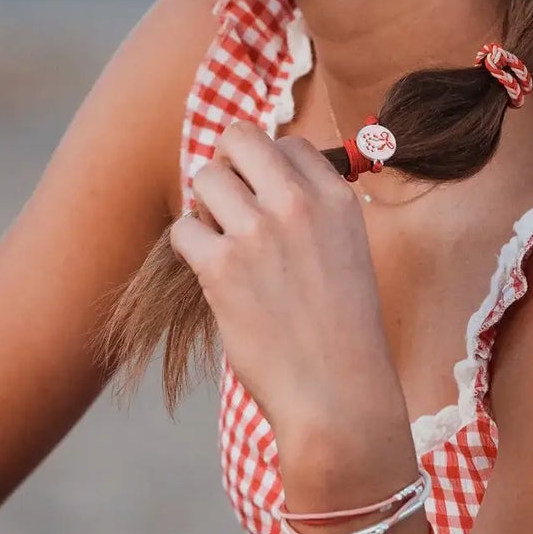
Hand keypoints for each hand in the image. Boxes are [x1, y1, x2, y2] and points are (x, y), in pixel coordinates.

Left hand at [171, 121, 410, 451]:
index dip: (270, 168)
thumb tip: (266, 182)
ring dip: (205, 206)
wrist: (338, 395)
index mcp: (337, 199)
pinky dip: (189, 247)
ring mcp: (258, 233)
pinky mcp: (221, 267)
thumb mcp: (349, 254)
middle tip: (228, 203)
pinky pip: (183, 228)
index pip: (290, 145)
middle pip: (239, 138)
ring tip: (220, 242)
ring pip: (205, 178)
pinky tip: (209, 272)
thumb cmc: (343, 333)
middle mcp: (298, 204)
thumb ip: (314, 212)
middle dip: (228, 165)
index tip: (265, 199)